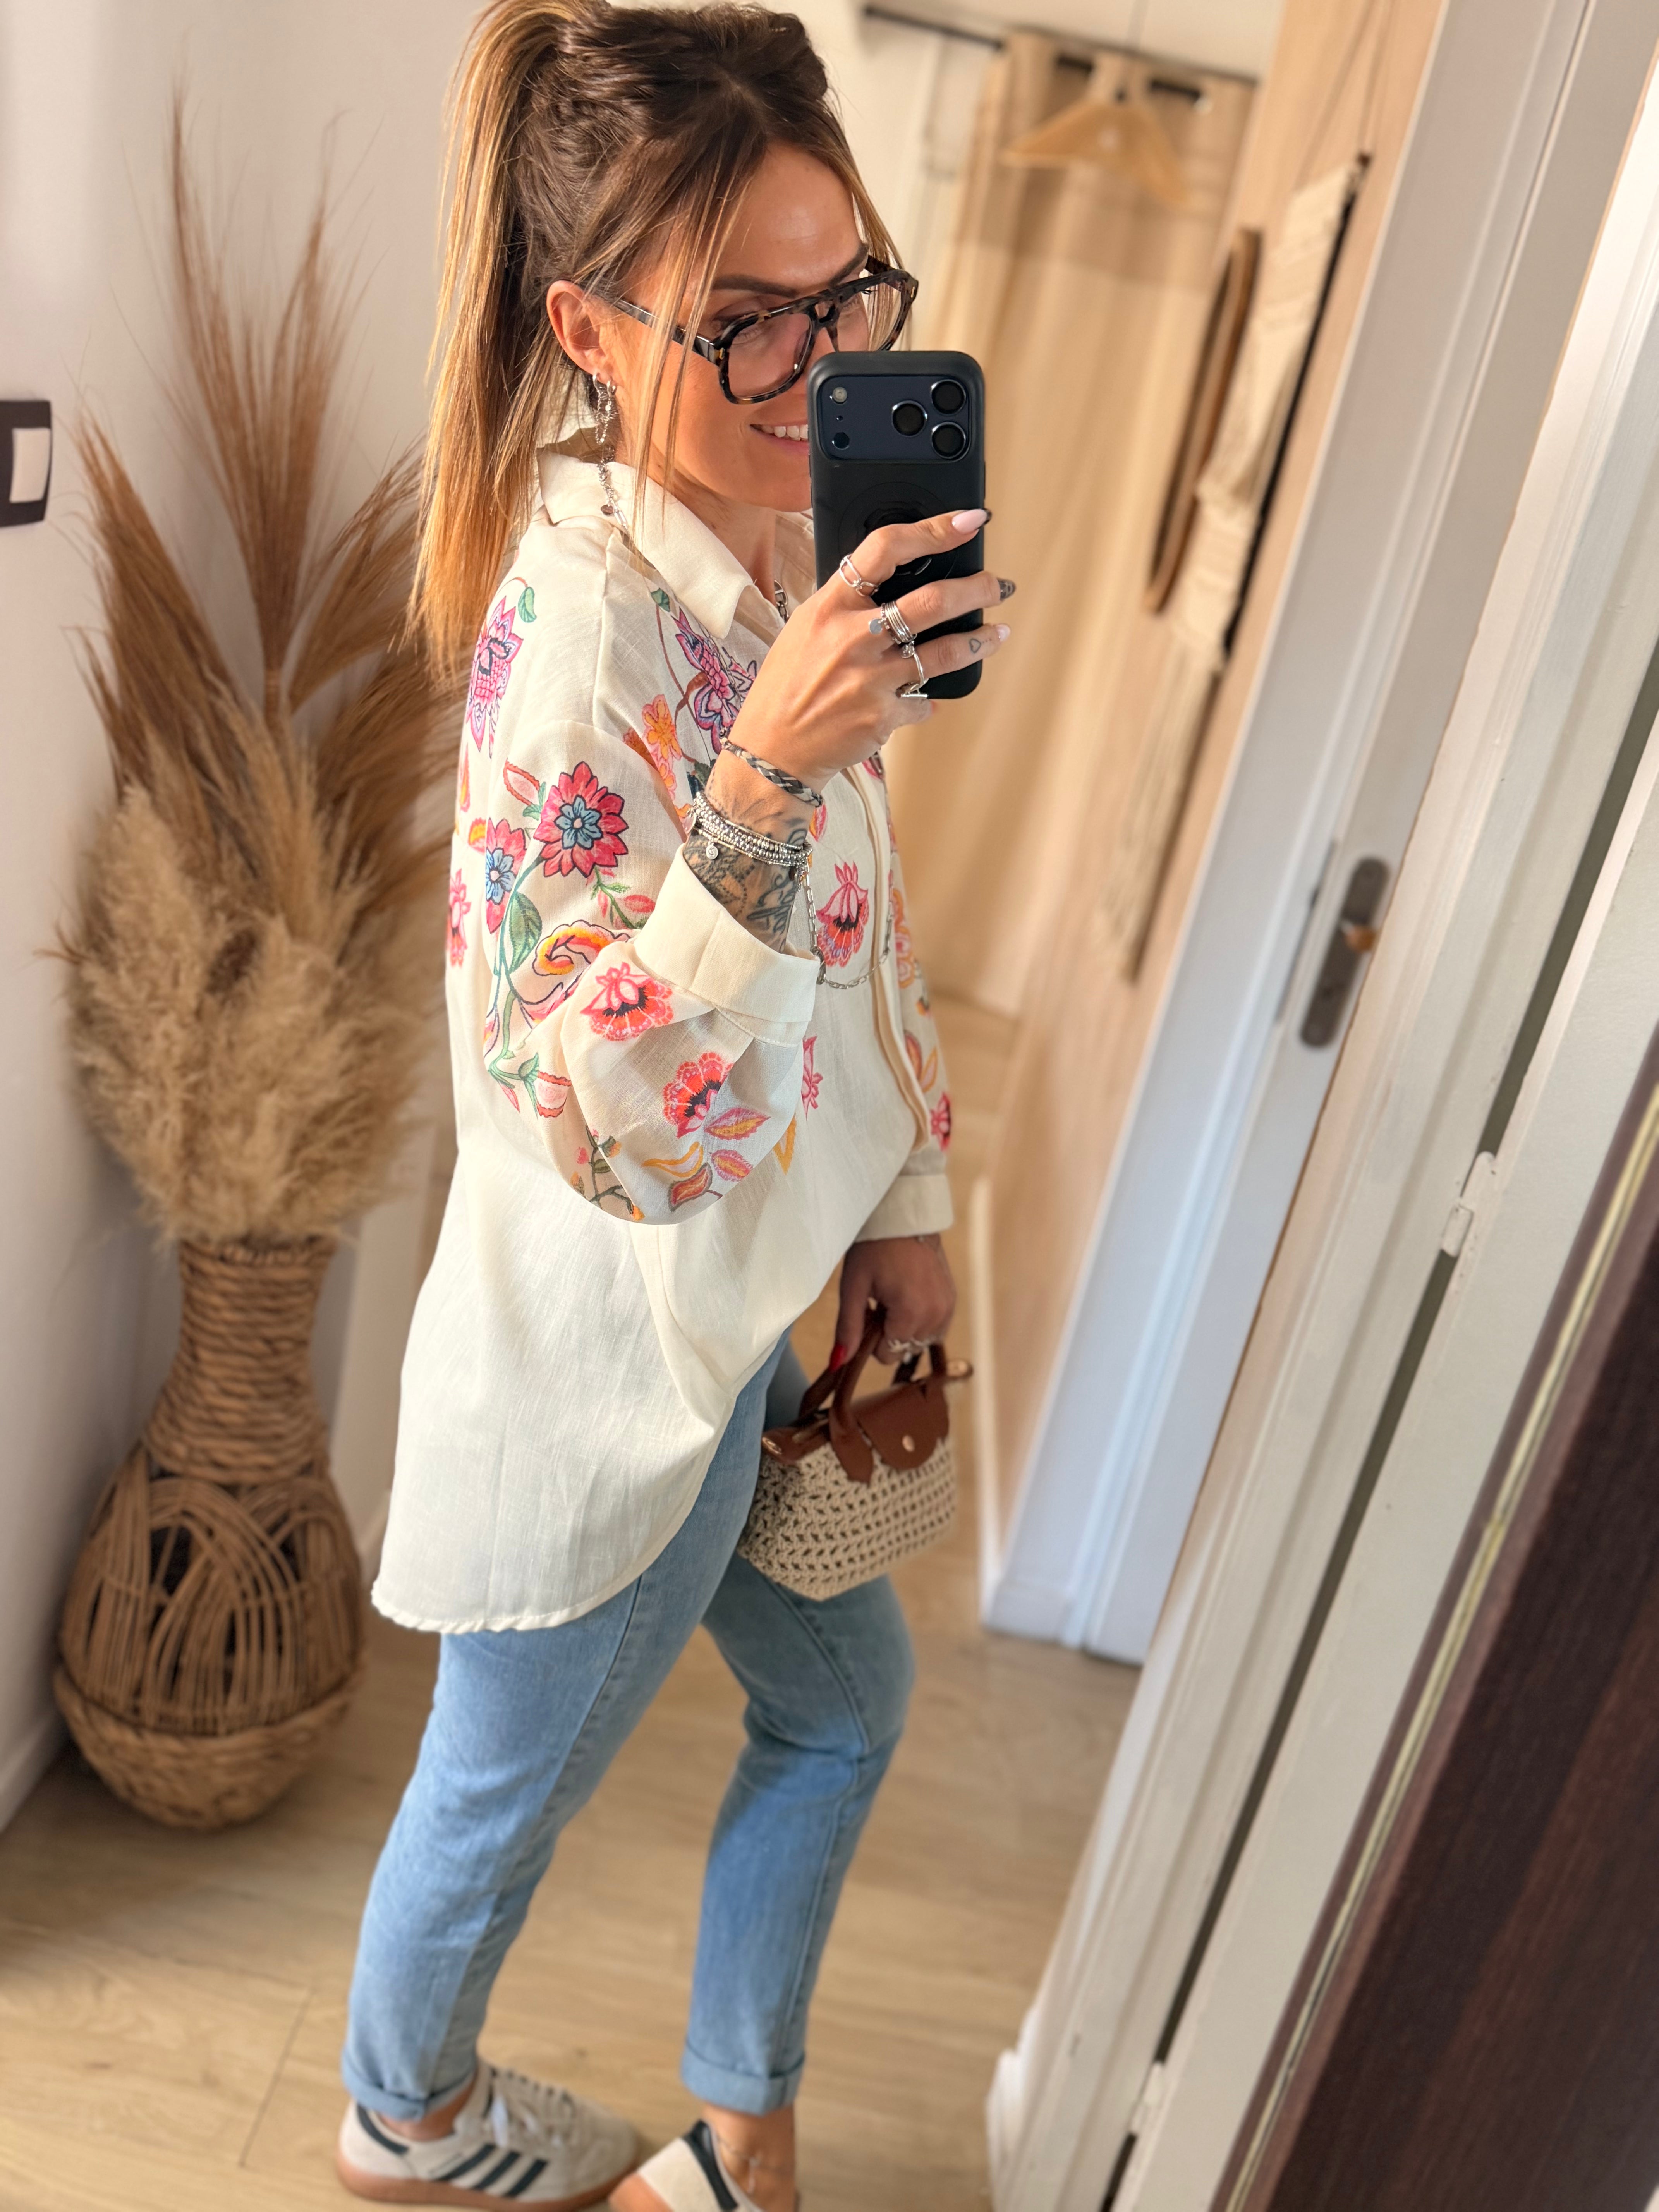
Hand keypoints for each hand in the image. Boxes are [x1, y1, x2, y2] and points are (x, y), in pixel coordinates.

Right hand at [728, 509, 1009, 788]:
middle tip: (997, 585)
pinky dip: (927, 697)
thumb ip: (847, 606)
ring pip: (945, 652)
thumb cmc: (787, 686)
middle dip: (977, 589)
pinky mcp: (883, 715)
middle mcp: (853, 638)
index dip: (933, 530)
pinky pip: (924, 700)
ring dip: (979, 641)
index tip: (967, 521)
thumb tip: (894, 587)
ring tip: (996, 634)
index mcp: (830, 606)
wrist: (773, 749)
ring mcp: (871, 679)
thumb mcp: (806, 629)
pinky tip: (928, 696)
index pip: (886, 549)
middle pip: (932, 601)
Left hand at [834, 1233, 956, 1366]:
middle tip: (880, 1301)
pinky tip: (909, 1297)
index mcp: (911, 1313)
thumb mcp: (853, 1287)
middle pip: (905, 1349)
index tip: (868, 1311)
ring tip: (895, 1298)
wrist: (903, 1218)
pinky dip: (920, 1320)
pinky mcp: (953, 1300)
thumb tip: (839, 1363)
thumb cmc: (873, 1248)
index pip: (888, 1354)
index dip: (871, 1338)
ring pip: (920, 1341)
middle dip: (888, 1333)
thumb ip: (848, 1328)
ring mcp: (947, 1307)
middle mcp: (936, 1314)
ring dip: (905, 1328)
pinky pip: (936, 1328)